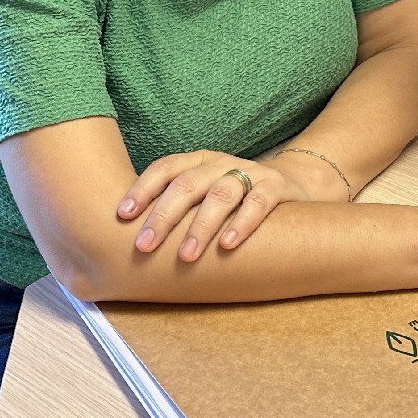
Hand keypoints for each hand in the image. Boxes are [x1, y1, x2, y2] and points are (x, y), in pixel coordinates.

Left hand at [116, 151, 311, 260]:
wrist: (294, 185)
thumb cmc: (236, 198)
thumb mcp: (205, 194)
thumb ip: (178, 207)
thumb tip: (129, 238)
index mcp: (198, 162)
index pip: (165, 168)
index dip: (142, 189)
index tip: (122, 215)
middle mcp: (220, 163)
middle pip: (187, 184)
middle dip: (163, 216)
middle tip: (144, 246)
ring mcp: (249, 173)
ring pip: (220, 195)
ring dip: (200, 226)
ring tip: (185, 256)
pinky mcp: (276, 188)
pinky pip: (258, 203)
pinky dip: (242, 223)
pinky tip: (228, 245)